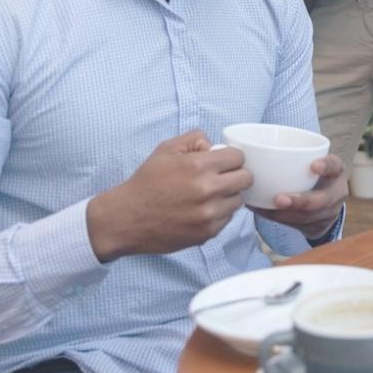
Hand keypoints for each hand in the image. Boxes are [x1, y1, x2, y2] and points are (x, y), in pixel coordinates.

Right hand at [86, 131, 252, 261]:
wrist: (126, 219)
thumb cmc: (146, 182)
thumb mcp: (166, 149)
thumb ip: (195, 139)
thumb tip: (215, 146)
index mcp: (198, 166)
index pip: (238, 157)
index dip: (232, 157)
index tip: (225, 161)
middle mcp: (207, 190)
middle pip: (246, 179)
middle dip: (236, 175)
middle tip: (223, 177)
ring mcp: (208, 215)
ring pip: (239, 201)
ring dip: (229, 196)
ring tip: (211, 194)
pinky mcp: (207, 233)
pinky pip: (227, 219)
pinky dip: (220, 213)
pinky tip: (203, 209)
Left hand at [252, 154, 349, 240]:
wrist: (325, 204)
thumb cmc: (312, 176)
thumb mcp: (313, 165)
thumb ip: (296, 159)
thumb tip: (256, 153)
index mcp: (335, 171)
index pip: (335, 166)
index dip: (326, 166)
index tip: (313, 166)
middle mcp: (336, 191)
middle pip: (323, 199)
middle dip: (301, 201)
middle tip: (279, 199)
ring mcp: (330, 211)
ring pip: (309, 217)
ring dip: (287, 214)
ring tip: (268, 208)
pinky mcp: (319, 226)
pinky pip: (300, 226)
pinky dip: (281, 219)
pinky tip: (265, 212)